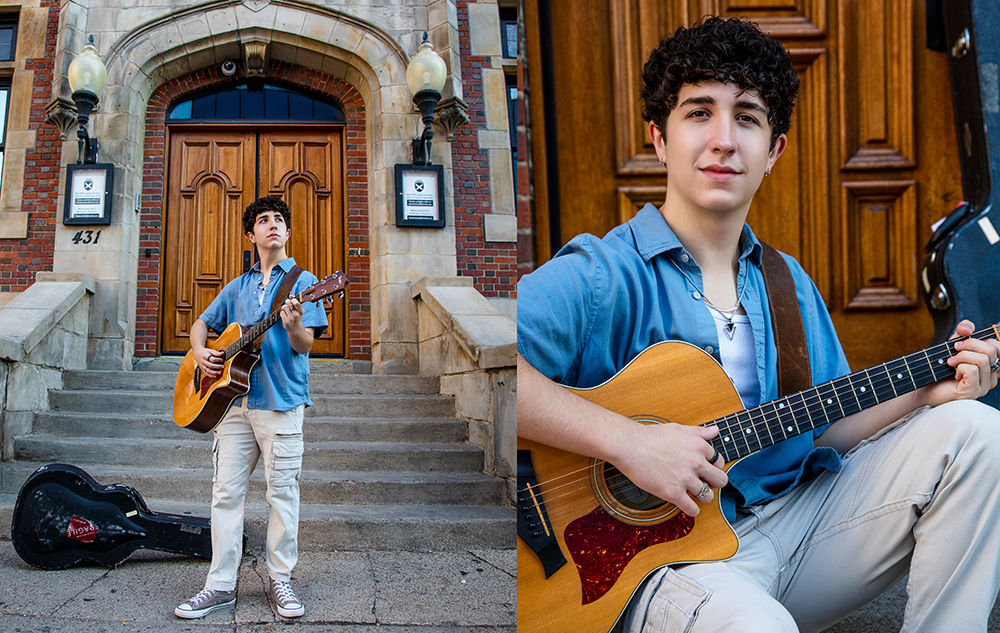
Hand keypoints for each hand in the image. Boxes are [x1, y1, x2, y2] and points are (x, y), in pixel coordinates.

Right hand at [193, 345, 223, 378]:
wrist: (197, 353)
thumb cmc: (205, 352)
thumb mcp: (210, 351)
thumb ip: (216, 353)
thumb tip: (222, 353)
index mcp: (205, 355)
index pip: (211, 359)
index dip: (217, 360)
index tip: (222, 360)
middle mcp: (203, 361)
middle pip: (210, 365)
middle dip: (217, 367)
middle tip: (223, 367)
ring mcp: (202, 366)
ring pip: (208, 370)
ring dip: (214, 372)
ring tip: (220, 373)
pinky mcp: (202, 369)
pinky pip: (206, 373)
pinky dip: (211, 375)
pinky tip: (215, 376)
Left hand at [280, 294, 303, 330]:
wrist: (295, 328)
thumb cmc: (296, 317)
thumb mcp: (298, 310)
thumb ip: (295, 301)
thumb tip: (290, 295)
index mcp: (301, 312)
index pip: (297, 303)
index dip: (293, 300)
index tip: (292, 300)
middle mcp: (297, 315)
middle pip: (289, 304)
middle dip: (287, 302)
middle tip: (287, 304)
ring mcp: (291, 319)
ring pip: (284, 307)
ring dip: (284, 308)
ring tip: (286, 310)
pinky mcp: (286, 322)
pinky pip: (281, 313)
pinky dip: (282, 313)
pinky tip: (284, 315)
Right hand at [609, 422, 728, 517]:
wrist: (629, 445)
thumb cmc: (649, 436)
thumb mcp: (678, 429)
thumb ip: (698, 431)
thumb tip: (715, 430)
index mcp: (699, 446)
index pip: (719, 461)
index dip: (712, 466)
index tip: (705, 470)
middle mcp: (696, 463)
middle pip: (721, 480)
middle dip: (714, 483)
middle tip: (704, 483)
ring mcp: (686, 479)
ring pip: (708, 496)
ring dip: (702, 497)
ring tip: (693, 494)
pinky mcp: (674, 493)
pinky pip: (693, 508)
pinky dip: (692, 510)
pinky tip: (686, 505)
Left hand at [919, 320, 999, 406]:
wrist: (926, 387)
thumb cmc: (942, 369)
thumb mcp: (954, 346)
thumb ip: (963, 333)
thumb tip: (967, 328)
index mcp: (990, 366)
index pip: (998, 347)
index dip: (982, 339)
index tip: (963, 342)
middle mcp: (992, 377)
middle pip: (991, 350)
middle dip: (969, 344)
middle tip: (954, 349)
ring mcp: (984, 386)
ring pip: (982, 360)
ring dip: (961, 356)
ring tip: (951, 362)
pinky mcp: (973, 392)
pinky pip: (972, 370)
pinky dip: (959, 367)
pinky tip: (954, 374)